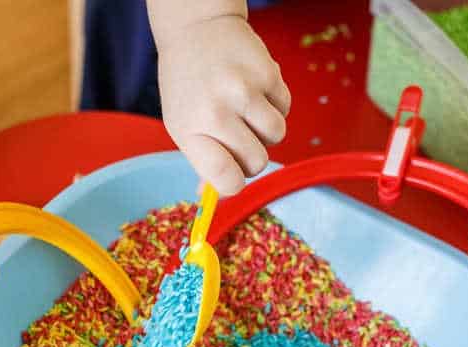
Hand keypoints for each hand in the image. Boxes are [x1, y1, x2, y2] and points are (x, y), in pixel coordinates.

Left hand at [155, 15, 290, 194]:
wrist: (196, 28)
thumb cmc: (187, 84)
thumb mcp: (181, 123)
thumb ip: (202, 160)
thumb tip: (216, 197)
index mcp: (190, 129)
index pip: (226, 179)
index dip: (234, 183)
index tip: (232, 175)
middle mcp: (216, 110)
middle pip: (258, 162)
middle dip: (253, 154)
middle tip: (239, 136)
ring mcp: (244, 90)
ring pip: (277, 135)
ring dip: (266, 130)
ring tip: (247, 110)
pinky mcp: (267, 72)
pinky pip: (285, 108)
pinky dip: (274, 104)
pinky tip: (254, 89)